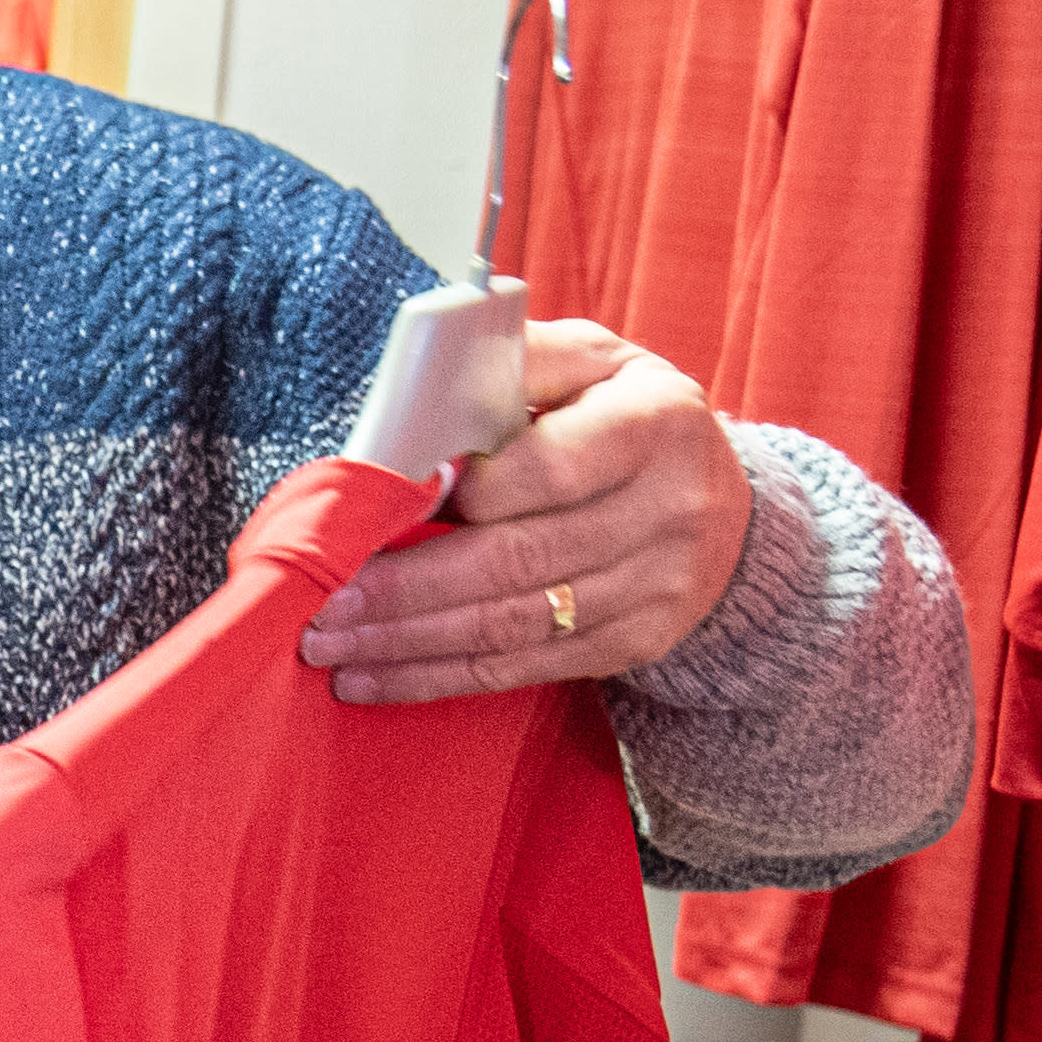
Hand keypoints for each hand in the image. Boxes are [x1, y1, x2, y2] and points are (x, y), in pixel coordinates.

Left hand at [299, 318, 755, 701]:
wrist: (720, 503)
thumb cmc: (621, 417)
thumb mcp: (590, 363)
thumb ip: (514, 363)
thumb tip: (424, 383)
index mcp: (655, 422)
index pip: (548, 469)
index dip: (462, 494)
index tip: (381, 507)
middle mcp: (669, 508)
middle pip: (516, 560)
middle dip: (405, 588)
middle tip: (321, 601)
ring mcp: (658, 585)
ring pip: (514, 626)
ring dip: (408, 643)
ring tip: (327, 645)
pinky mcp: (637, 641)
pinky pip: (525, 668)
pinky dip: (441, 678)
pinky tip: (375, 679)